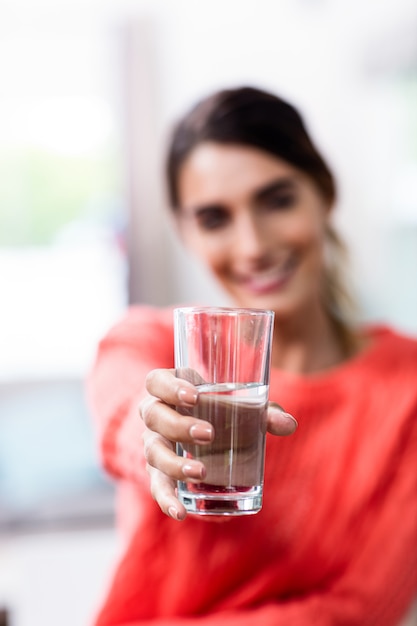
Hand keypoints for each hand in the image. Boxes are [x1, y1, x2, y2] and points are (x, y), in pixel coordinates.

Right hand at [139, 369, 296, 520]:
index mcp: (170, 389)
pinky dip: (167, 500)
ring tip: (201, 472)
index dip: (169, 387)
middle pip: (154, 416)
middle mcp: (155, 415)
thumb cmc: (221, 411)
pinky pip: (157, 487)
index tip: (194, 396)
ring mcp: (154, 444)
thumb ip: (263, 411)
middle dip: (179, 426)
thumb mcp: (240, 407)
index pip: (156, 382)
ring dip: (175, 464)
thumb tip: (289, 424)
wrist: (202, 434)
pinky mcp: (159, 473)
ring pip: (154, 452)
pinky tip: (181, 512)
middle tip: (208, 434)